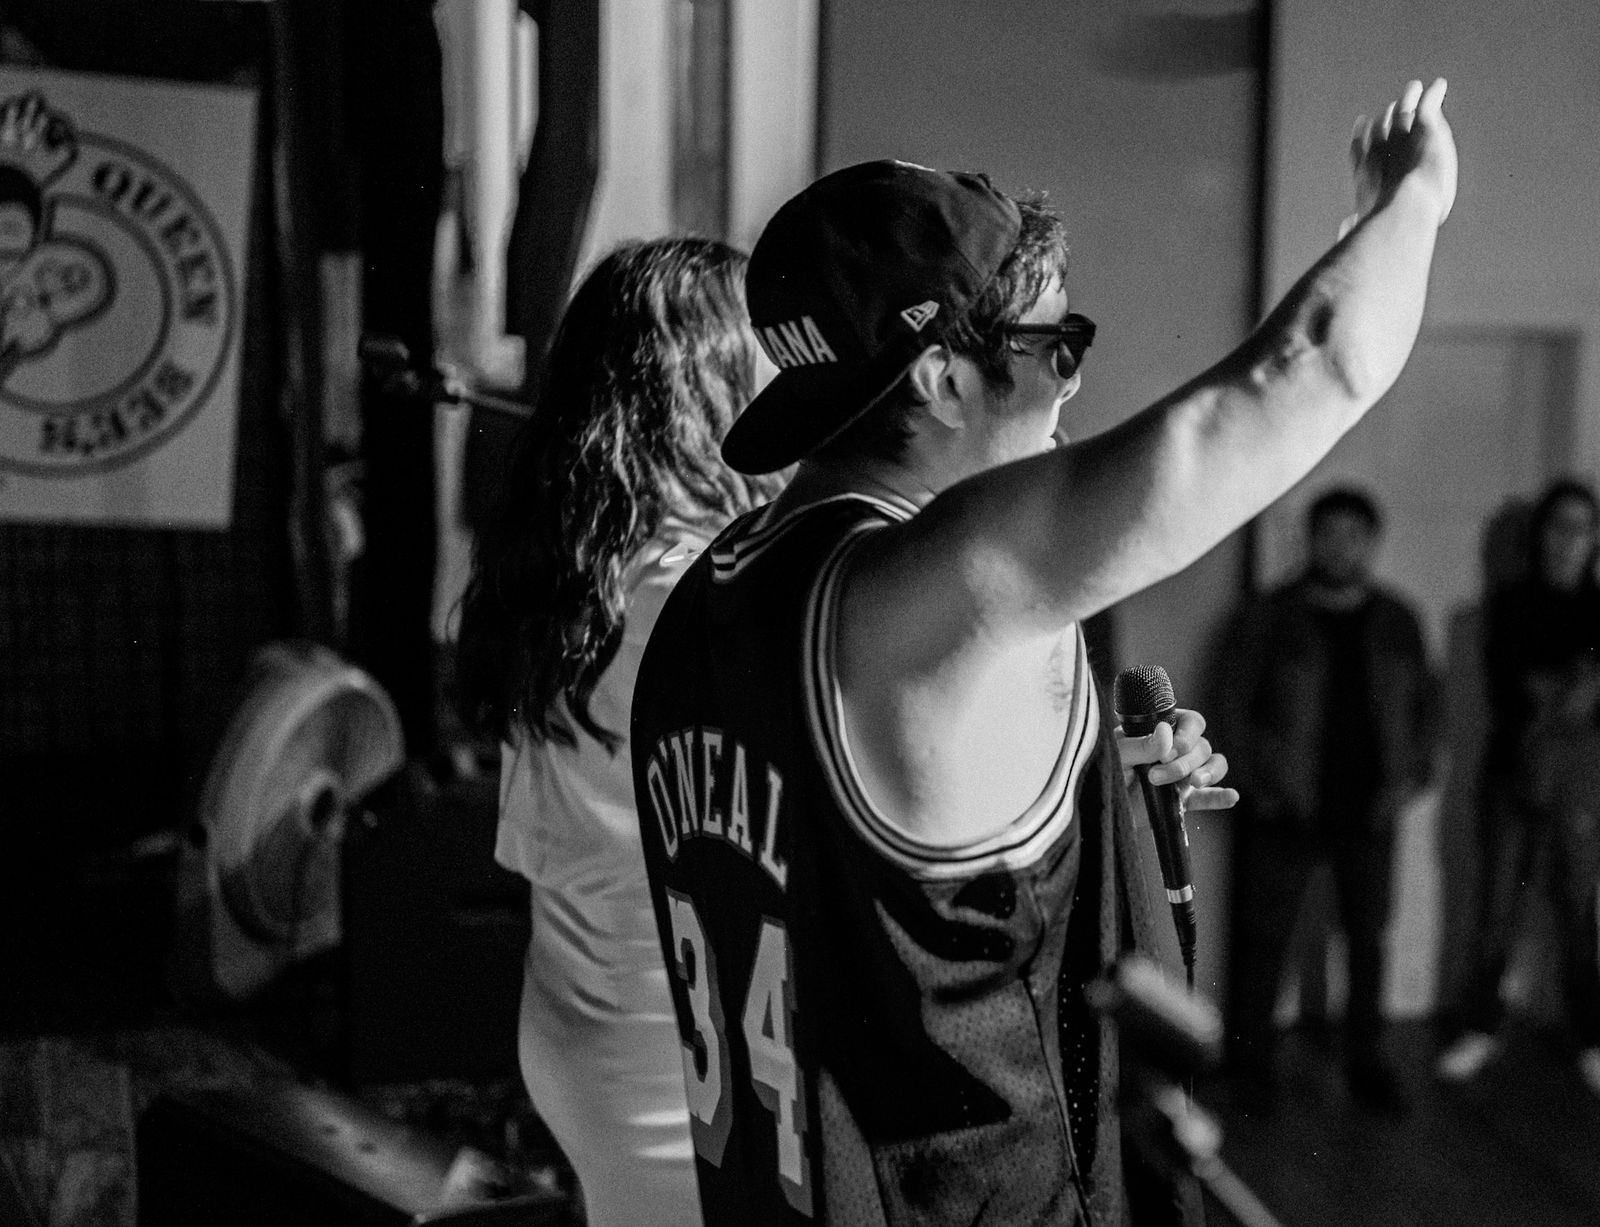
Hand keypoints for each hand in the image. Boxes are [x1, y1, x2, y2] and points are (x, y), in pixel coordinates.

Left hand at [1115, 707, 1238, 812]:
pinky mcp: (1184, 799)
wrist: (1100, 802)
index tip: (1166, 753)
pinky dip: (1222, 796)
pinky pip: (1210, 797)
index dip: (1187, 735)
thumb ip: (1140, 744)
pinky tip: (1231, 796)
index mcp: (1163, 730)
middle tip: (1154, 777)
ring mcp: (1183, 774)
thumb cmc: (1105, 767)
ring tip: (1194, 783)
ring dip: (1209, 773)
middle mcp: (1178, 749)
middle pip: (1202, 747)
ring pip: (1213, 765)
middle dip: (1183, 763)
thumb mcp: (1117, 754)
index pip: (1191, 722)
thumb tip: (1166, 732)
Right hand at [1344, 77, 1456, 234]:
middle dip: (1386, 117)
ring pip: (1403, 112)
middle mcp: (1381, 151)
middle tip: (1391, 107)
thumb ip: (1350, 227)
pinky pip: (1429, 105)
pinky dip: (1434, 94)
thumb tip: (1345, 223)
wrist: (1406, 207)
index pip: (1359, 151)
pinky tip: (1439, 86)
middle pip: (1381, 128)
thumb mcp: (1364, 227)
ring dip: (1408, 99)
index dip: (1360, 139)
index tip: (1361, 125)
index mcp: (1366, 175)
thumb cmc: (1387, 223)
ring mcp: (1402, 137)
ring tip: (1414, 88)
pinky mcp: (1425, 128)